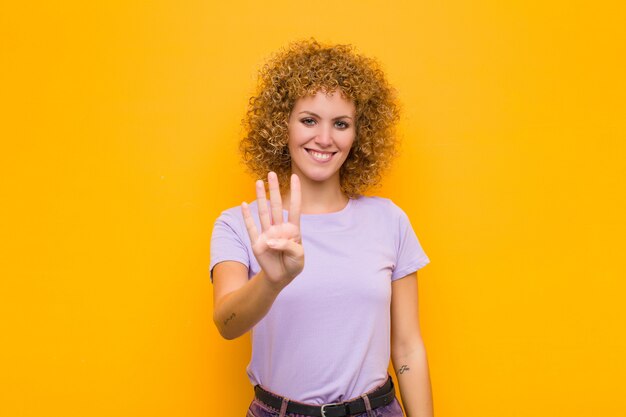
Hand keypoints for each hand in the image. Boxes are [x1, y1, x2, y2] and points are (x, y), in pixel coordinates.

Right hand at [241, 172, 302, 289]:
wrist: (281, 277)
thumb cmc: (293, 264)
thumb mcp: (299, 257)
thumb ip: (288, 246)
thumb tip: (271, 241)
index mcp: (293, 229)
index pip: (295, 208)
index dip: (295, 193)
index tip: (295, 177)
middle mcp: (279, 228)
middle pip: (277, 205)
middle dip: (275, 189)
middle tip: (272, 173)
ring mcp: (267, 233)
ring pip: (263, 212)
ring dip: (260, 197)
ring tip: (258, 182)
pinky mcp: (257, 242)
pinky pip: (251, 227)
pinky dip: (247, 217)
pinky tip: (244, 204)